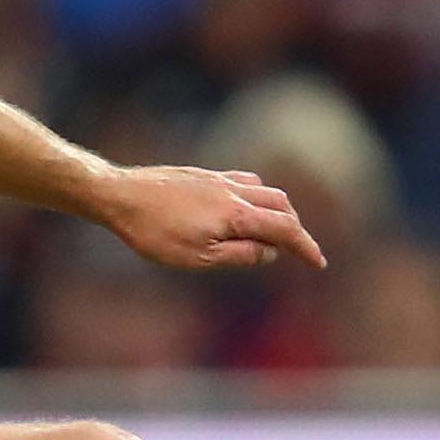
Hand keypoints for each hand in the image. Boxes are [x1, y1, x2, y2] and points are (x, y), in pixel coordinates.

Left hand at [96, 165, 326, 271]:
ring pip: (265, 190)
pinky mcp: (204, 175)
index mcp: (236, 215)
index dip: (306, 247)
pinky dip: (259, 197)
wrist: (121, 196)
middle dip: (296, 229)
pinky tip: (247, 208)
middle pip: (282, 206)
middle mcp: (234, 192)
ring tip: (277, 232)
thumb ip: (239, 255)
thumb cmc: (154, 233)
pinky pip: (245, 182)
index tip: (318, 264)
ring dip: (280, 211)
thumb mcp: (198, 258)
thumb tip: (270, 253)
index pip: (285, 229)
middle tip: (299, 252)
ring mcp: (219, 179)